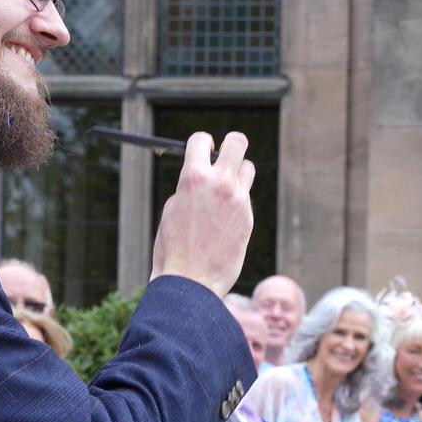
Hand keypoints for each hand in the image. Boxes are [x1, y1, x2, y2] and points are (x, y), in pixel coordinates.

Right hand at [150, 131, 255, 297]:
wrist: (190, 281)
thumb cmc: (173, 247)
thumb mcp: (173, 208)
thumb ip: (191, 186)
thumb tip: (204, 173)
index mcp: (192, 178)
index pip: (201, 139)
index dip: (202, 142)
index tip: (203, 149)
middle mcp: (219, 184)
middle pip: (237, 142)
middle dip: (231, 144)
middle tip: (223, 155)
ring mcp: (237, 200)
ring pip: (248, 168)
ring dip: (237, 172)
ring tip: (223, 189)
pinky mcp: (248, 217)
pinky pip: (245, 197)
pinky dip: (237, 201)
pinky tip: (223, 219)